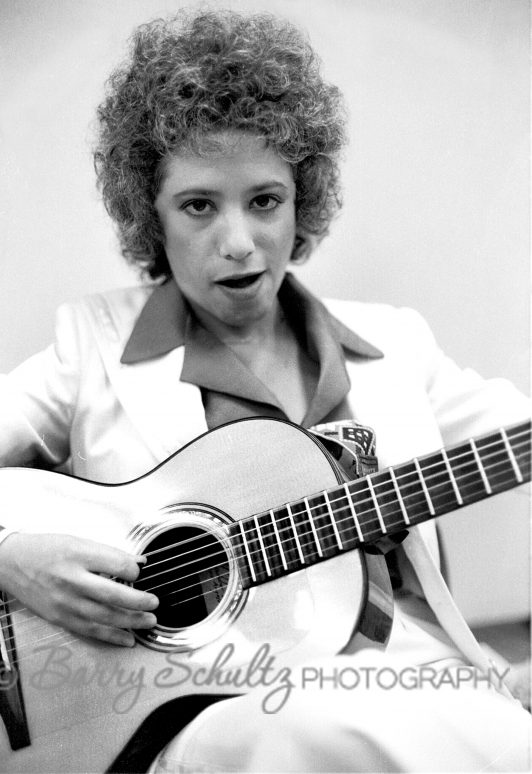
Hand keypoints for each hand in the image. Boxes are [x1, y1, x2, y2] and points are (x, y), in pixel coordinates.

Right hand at [0, 533, 158, 645]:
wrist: (11, 562)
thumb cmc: (45, 549)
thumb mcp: (78, 540)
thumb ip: (109, 553)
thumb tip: (138, 562)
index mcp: (79, 555)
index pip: (117, 564)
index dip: (135, 570)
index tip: (140, 571)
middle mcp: (72, 580)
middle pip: (113, 595)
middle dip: (139, 602)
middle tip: (154, 603)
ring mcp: (65, 602)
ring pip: (104, 617)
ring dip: (131, 622)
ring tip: (148, 621)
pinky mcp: (60, 617)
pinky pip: (90, 630)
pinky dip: (111, 636)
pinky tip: (127, 638)